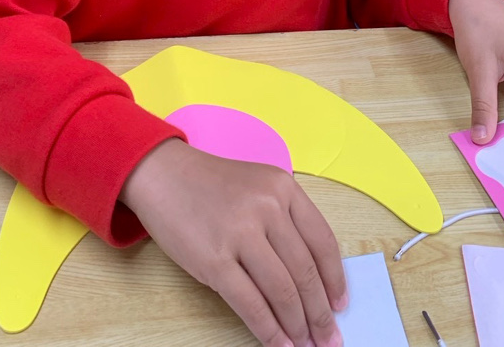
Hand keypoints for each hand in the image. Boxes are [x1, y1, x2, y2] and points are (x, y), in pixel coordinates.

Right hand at [119, 138, 346, 346]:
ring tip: (307, 345)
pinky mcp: (214, 260)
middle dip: (321, 312)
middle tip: (330, 338)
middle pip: (305, 271)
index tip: (341, 305)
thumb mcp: (257, 186)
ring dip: (298, 326)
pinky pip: (251, 304)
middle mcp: (267, 207)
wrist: (162, 174)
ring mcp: (240, 233)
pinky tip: (279, 345)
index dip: (335, 280)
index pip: (322, 241)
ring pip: (282, 291)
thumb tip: (312, 278)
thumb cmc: (210, 184)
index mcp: (283, 187)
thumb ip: (285, 219)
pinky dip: (269, 330)